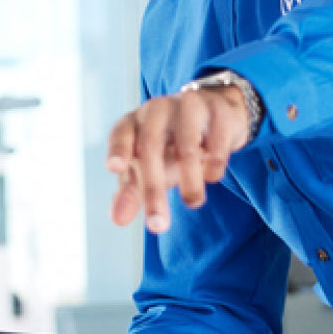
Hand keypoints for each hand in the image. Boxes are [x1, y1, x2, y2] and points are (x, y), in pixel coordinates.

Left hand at [106, 86, 248, 232]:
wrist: (213, 116)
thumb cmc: (170, 146)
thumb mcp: (147, 167)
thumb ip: (130, 192)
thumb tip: (117, 220)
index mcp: (134, 122)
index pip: (121, 133)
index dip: (118, 150)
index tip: (114, 169)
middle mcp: (157, 110)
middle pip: (150, 146)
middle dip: (152, 188)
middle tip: (157, 226)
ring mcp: (188, 107)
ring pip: (186, 146)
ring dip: (189, 181)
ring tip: (192, 203)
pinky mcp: (218, 112)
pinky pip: (217, 143)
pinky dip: (214, 165)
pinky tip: (211, 176)